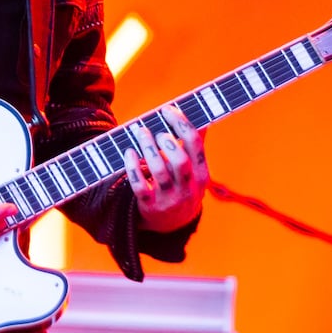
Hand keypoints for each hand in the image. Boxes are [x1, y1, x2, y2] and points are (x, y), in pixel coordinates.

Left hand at [123, 104, 207, 232]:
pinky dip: (132, 167)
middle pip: (180, 161)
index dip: (181, 124)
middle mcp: (188, 188)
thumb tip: (203, 116)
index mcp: (202, 175)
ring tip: (140, 132)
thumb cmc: (183, 185)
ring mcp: (169, 199)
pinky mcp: (150, 206)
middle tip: (156, 130)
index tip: (168, 109)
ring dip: (148, 149)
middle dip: (167, 141)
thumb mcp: (195, 170)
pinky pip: (140, 186)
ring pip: (159, 171)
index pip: (196, 145)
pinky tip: (128, 152)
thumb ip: (196, 146)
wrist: (172, 223)